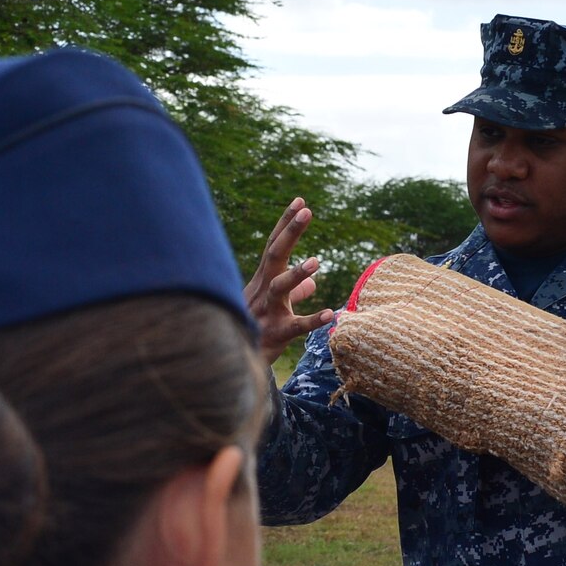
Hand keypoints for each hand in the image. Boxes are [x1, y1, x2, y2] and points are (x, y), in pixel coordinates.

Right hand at [245, 198, 335, 363]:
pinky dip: (313, 320)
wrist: (234, 364)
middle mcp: (262, 291)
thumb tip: (312, 284)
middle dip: (290, 232)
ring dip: (297, 274)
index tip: (300, 201)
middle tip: (306, 211)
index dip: (286, 224)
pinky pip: (296, 327)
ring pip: (280, 289)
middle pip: (274, 256)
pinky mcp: (276, 334)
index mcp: (263, 281)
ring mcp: (267, 312)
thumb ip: (294, 293)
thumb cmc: (254, 332)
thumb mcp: (274, 308)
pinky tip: (331, 314)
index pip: (274, 246)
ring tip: (317, 262)